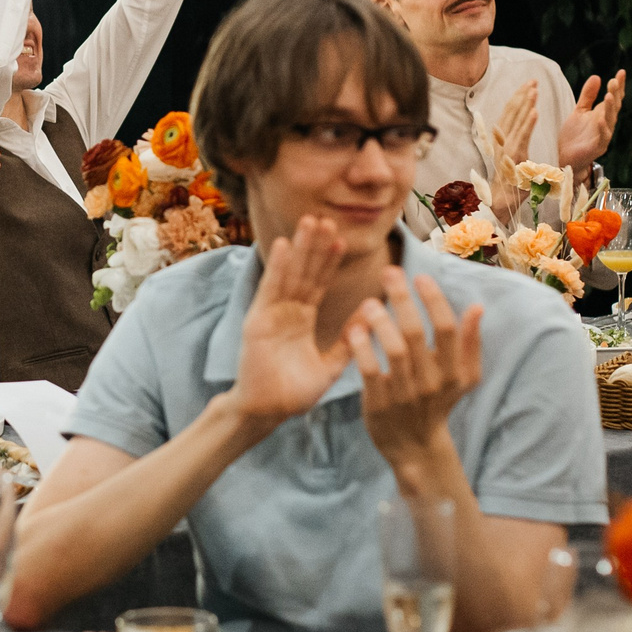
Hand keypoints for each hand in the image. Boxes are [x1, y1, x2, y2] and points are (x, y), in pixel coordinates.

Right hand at [229, 217, 376, 427]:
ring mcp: (271, 314)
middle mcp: (286, 311)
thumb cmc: (294, 394)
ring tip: (309, 221)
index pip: (318, 284)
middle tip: (327, 218)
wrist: (267, 413)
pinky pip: (270, 289)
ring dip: (300, 247)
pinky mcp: (258, 321)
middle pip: (304, 272)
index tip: (340, 239)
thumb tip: (372, 315)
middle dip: (314, 246)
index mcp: (302, 320)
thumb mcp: (329, 366)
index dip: (328, 262)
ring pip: (290, 274)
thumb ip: (348, 341)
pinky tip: (285, 245)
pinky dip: (278, 267)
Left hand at [354, 268, 483, 478]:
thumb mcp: (463, 378)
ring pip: (394, 351)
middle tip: (389, 272)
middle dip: (403, 299)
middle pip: (416, 334)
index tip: (420, 276)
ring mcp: (406, 395)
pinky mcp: (380, 404)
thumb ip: (471, 343)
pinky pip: (370, 371)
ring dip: (381, 322)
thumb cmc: (438, 402)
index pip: (446, 329)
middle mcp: (432, 382)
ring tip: (369, 301)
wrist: (416, 447)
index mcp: (454, 372)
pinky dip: (362, 348)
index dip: (434, 300)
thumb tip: (477, 307)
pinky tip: (354, 329)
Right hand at [491, 80, 539, 178]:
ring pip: (516, 120)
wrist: (500, 201)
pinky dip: (528, 123)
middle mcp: (502, 140)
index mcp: (501, 138)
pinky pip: (522, 137)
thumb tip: (520, 132)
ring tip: (534, 90)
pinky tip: (534, 111)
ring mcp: (507, 147)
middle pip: (511, 112)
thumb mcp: (512, 158)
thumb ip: (514, 143)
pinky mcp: (515, 156)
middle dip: (522, 94)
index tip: (527, 84)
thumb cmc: (509, 181)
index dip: (517, 97)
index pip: (509, 112)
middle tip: (533, 80)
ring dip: (526, 103)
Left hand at [556, 70, 624, 173]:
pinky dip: (602, 128)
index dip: (618, 86)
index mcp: (602, 114)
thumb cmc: (573, 135)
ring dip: (611, 108)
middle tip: (614, 81)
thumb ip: (588, 96)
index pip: (614, 97)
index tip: (621, 72)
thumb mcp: (579, 111)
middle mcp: (606, 124)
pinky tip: (600, 118)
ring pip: (610, 120)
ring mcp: (603, 136)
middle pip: (614, 107)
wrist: (564, 157)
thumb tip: (597, 77)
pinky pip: (603, 137)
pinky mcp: (597, 147)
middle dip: (616, 94)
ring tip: (609, 95)